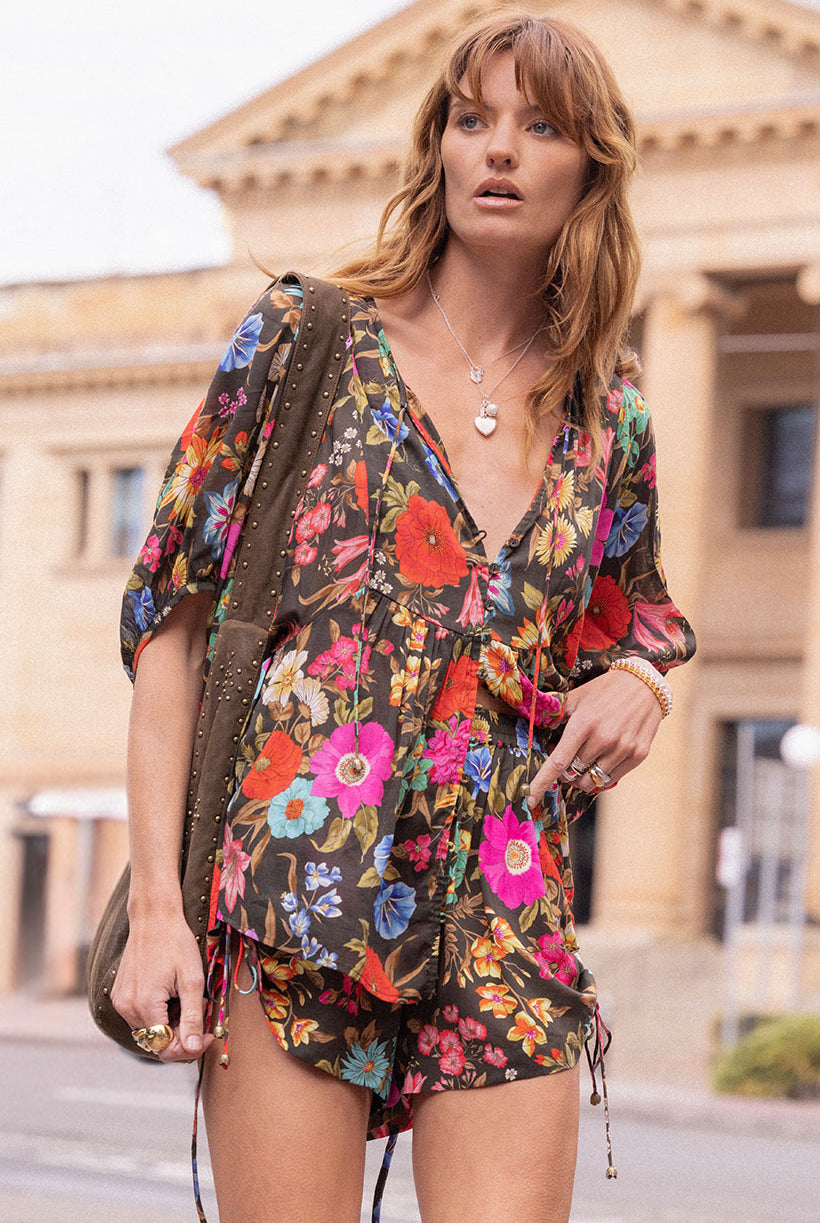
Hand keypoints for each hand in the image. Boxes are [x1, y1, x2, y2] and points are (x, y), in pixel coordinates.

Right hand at [111, 911, 214, 1062]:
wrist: (154, 918)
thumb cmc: (176, 943)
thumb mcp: (192, 980)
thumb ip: (192, 1017)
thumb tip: (193, 1049)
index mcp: (145, 1005)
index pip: (165, 1048)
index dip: (189, 1046)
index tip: (208, 1033)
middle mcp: (127, 1007)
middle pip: (157, 1041)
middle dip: (182, 1032)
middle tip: (202, 1009)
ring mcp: (120, 1002)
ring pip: (150, 1031)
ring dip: (171, 1023)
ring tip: (185, 997)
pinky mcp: (119, 995)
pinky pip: (140, 1017)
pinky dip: (158, 1013)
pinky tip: (171, 994)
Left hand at [527, 668, 663, 803]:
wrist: (645, 683)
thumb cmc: (605, 690)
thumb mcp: (577, 697)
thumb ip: (558, 717)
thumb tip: (543, 735)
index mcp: (583, 724)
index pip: (558, 762)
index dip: (542, 783)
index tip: (530, 799)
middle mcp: (602, 739)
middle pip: (573, 773)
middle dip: (565, 772)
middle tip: (568, 759)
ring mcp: (622, 749)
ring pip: (591, 781)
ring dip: (582, 777)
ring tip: (584, 762)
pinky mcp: (638, 755)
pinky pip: (611, 779)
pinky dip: (600, 776)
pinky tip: (600, 761)